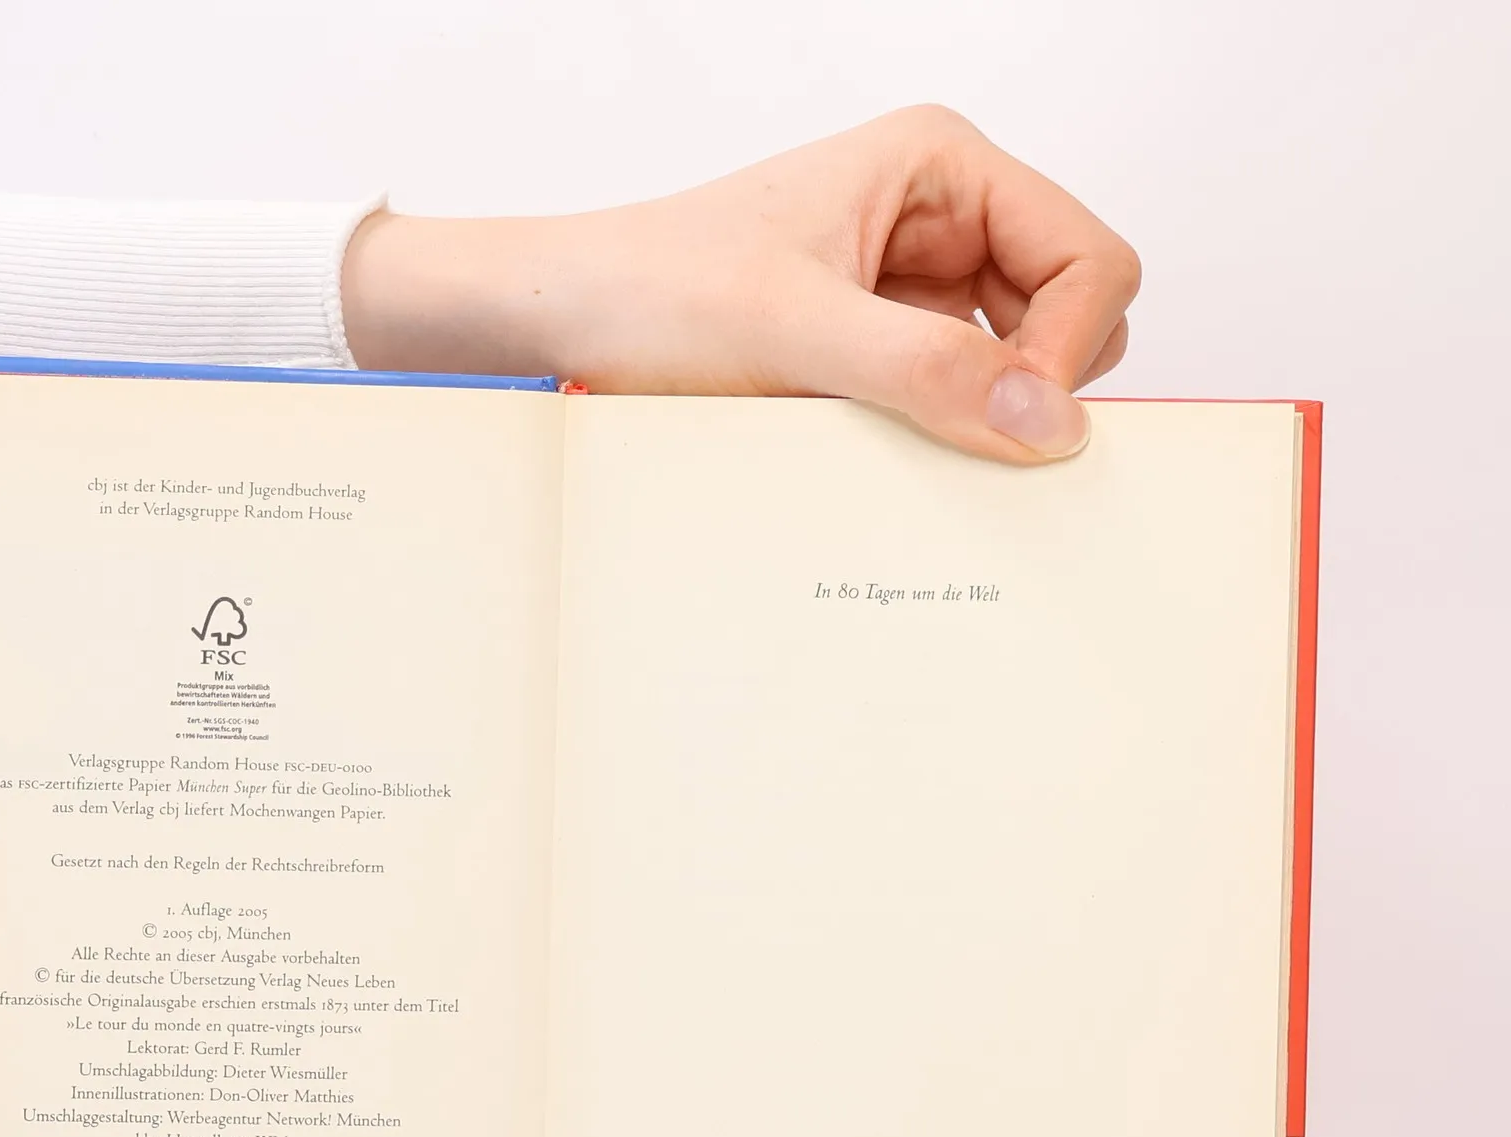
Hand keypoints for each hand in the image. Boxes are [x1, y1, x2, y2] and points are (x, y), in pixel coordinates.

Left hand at [343, 104, 1139, 461]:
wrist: (565, 323)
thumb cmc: (654, 292)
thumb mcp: (794, 333)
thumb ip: (926, 371)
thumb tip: (1047, 421)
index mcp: (939, 166)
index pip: (1089, 256)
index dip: (1070, 345)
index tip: (1013, 419)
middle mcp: (940, 218)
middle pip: (1072, 310)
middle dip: (1039, 382)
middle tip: (966, 435)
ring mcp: (913, 289)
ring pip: (1020, 366)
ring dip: (987, 414)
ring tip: (907, 437)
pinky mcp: (880, 351)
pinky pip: (956, 401)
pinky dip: (946, 435)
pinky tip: (889, 451)